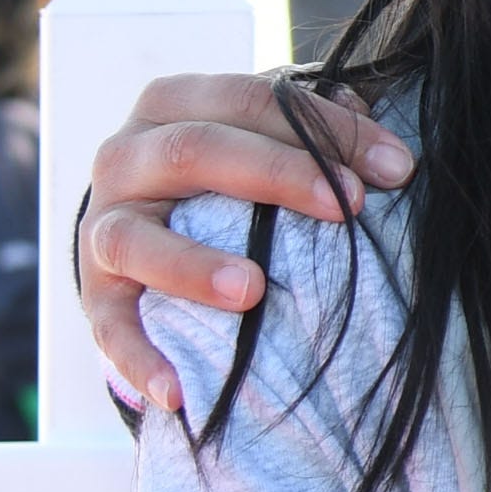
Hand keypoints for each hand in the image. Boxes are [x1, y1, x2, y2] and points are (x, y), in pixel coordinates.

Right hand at [79, 74, 413, 413]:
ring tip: (253, 291)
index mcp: (174, 103)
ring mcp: (103, 225)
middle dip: (279, 174)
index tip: (396, 166)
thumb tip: (387, 153)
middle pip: (195, 150)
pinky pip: (109, 326)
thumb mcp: (263, 136)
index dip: (326, 128)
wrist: (139, 223)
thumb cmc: (225, 172)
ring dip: (192, 265)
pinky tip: (179, 392)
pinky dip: (138, 359)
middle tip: (347, 206)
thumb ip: (318, 128)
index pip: (251, 99)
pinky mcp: (94, 292)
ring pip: (135, 238)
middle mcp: (126, 155)